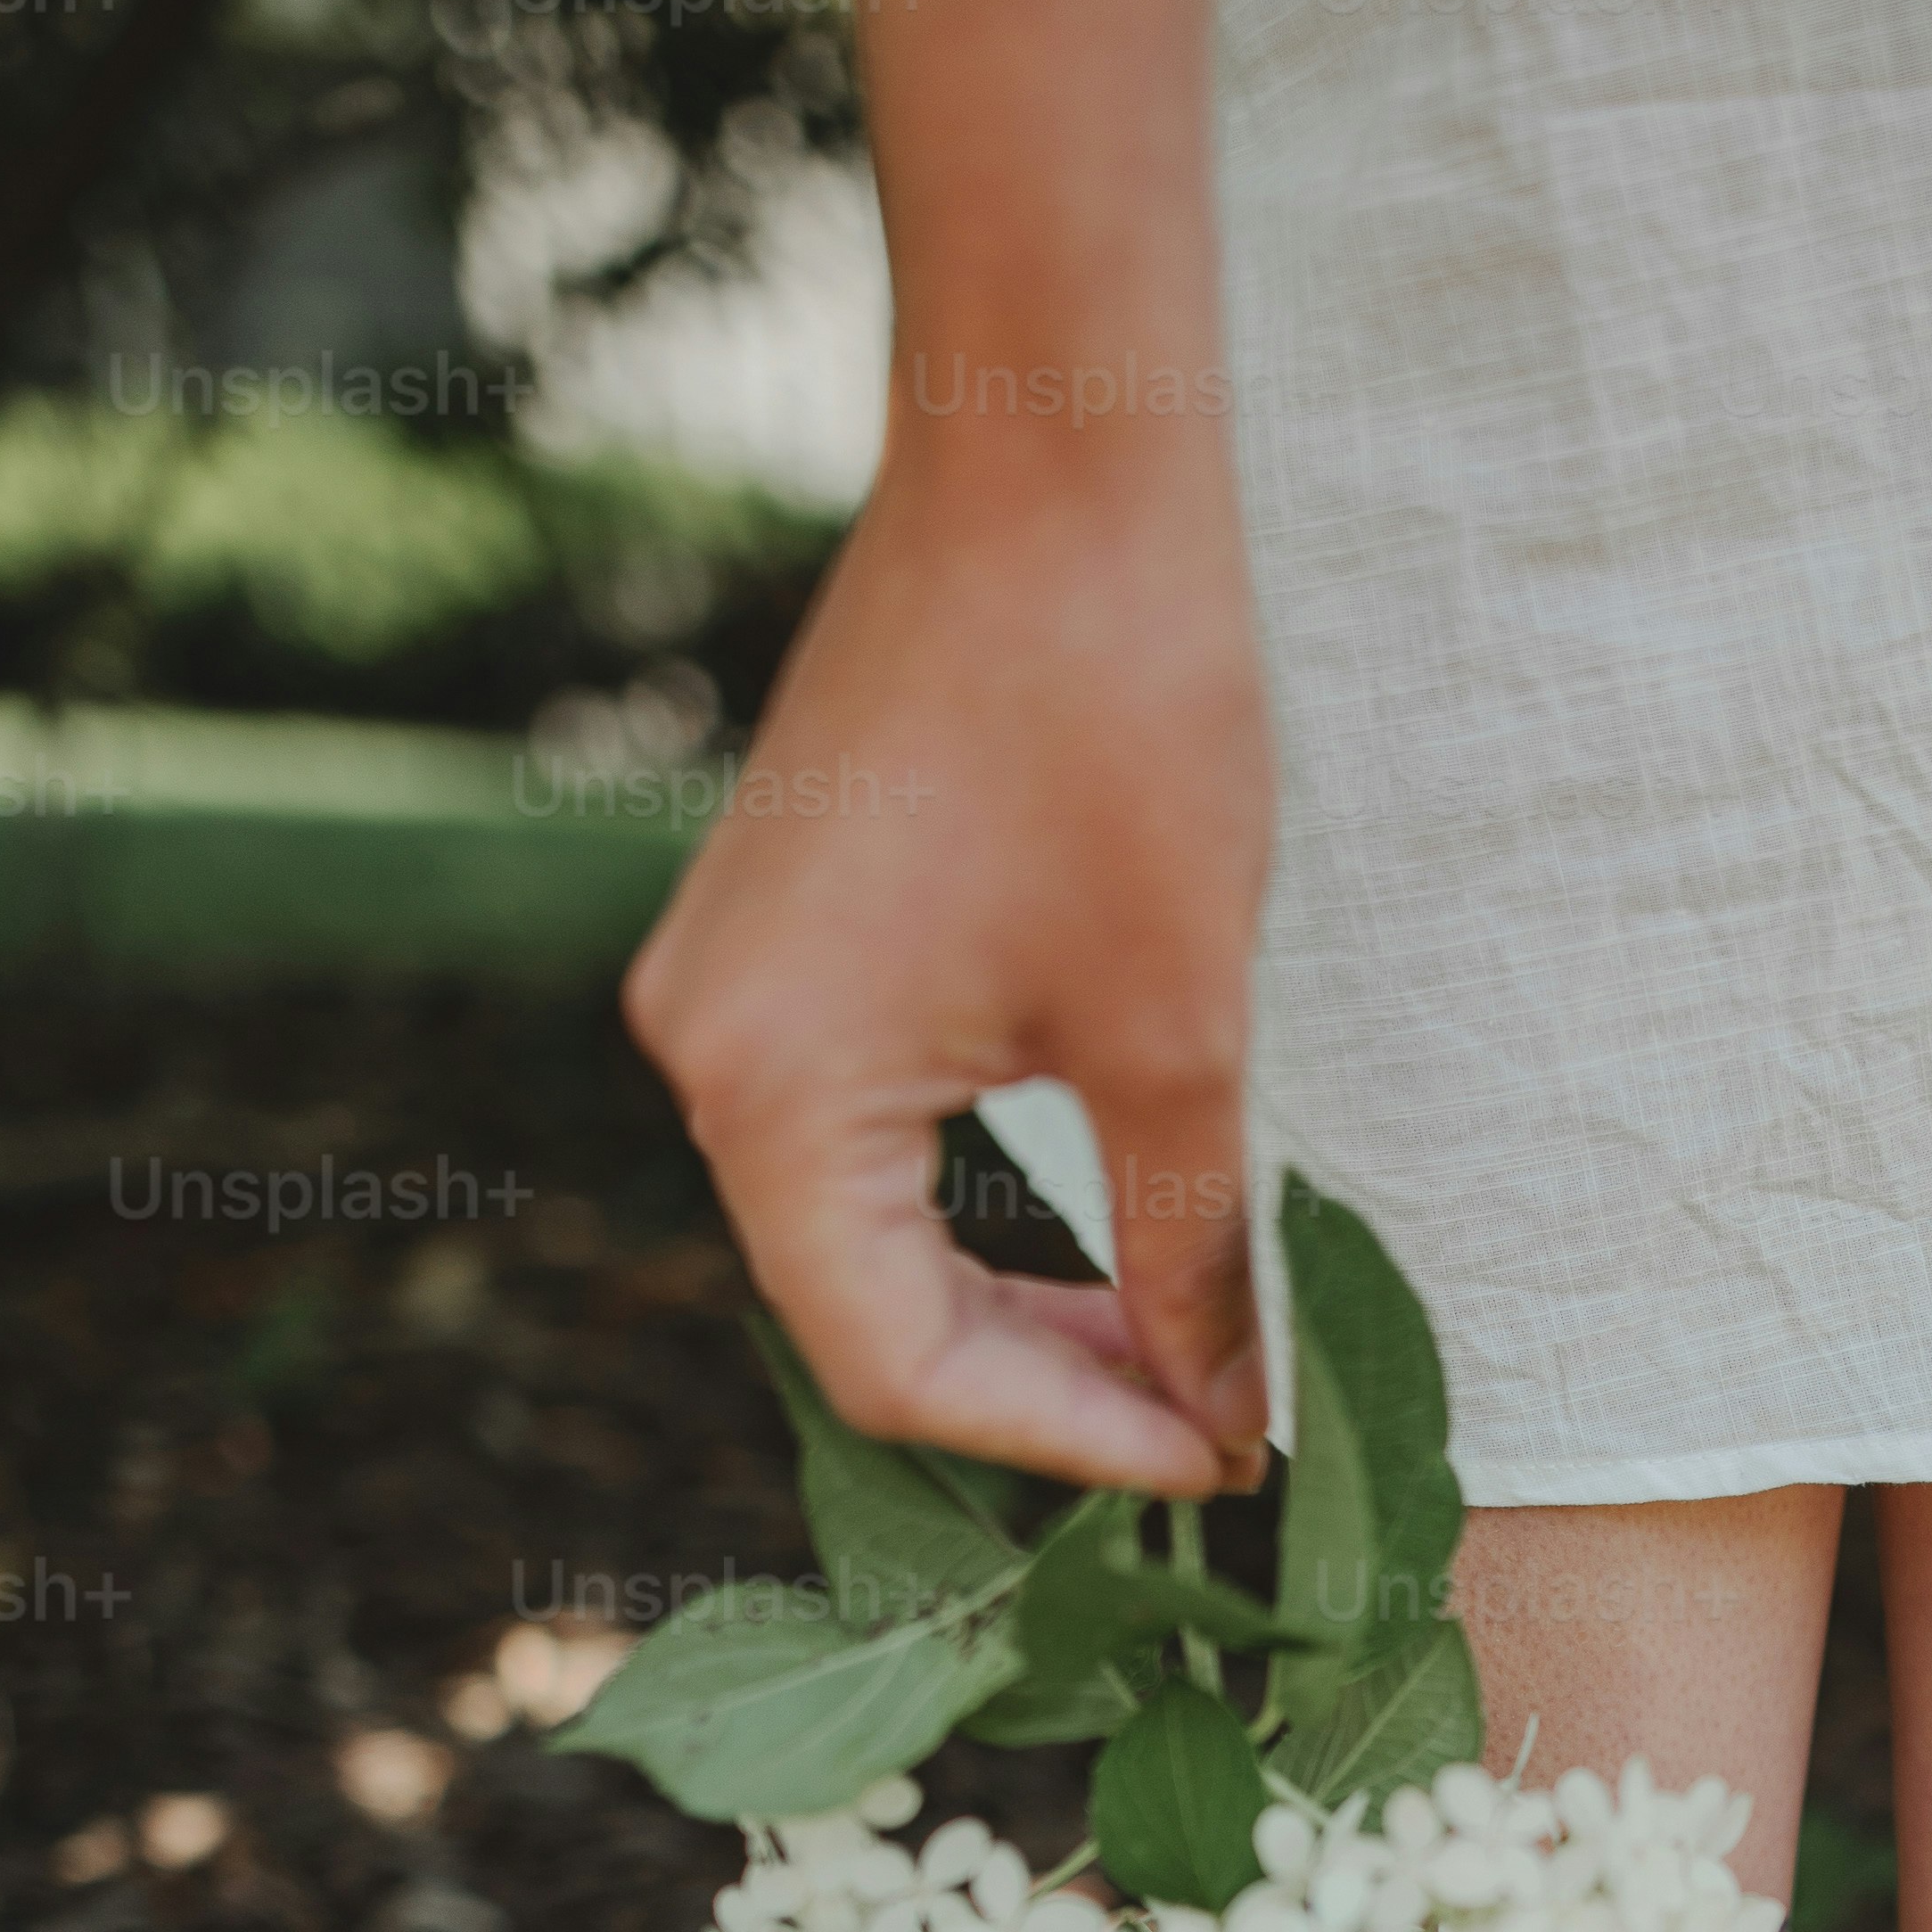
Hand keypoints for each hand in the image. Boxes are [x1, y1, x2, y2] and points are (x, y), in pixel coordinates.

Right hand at [624, 433, 1274, 1492]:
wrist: (1059, 468)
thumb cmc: (1117, 727)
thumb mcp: (1180, 1036)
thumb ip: (1189, 1254)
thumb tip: (1229, 1410)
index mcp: (762, 1089)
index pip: (894, 1360)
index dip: (1065, 1440)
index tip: (1217, 1463)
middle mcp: (702, 1048)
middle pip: (866, 1309)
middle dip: (1046, 1384)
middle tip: (1213, 1427)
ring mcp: (731, 984)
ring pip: (871, 1226)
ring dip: (1024, 1302)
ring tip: (1179, 1352)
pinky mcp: (786, 933)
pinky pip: (869, 1128)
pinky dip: (987, 1202)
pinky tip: (1108, 1237)